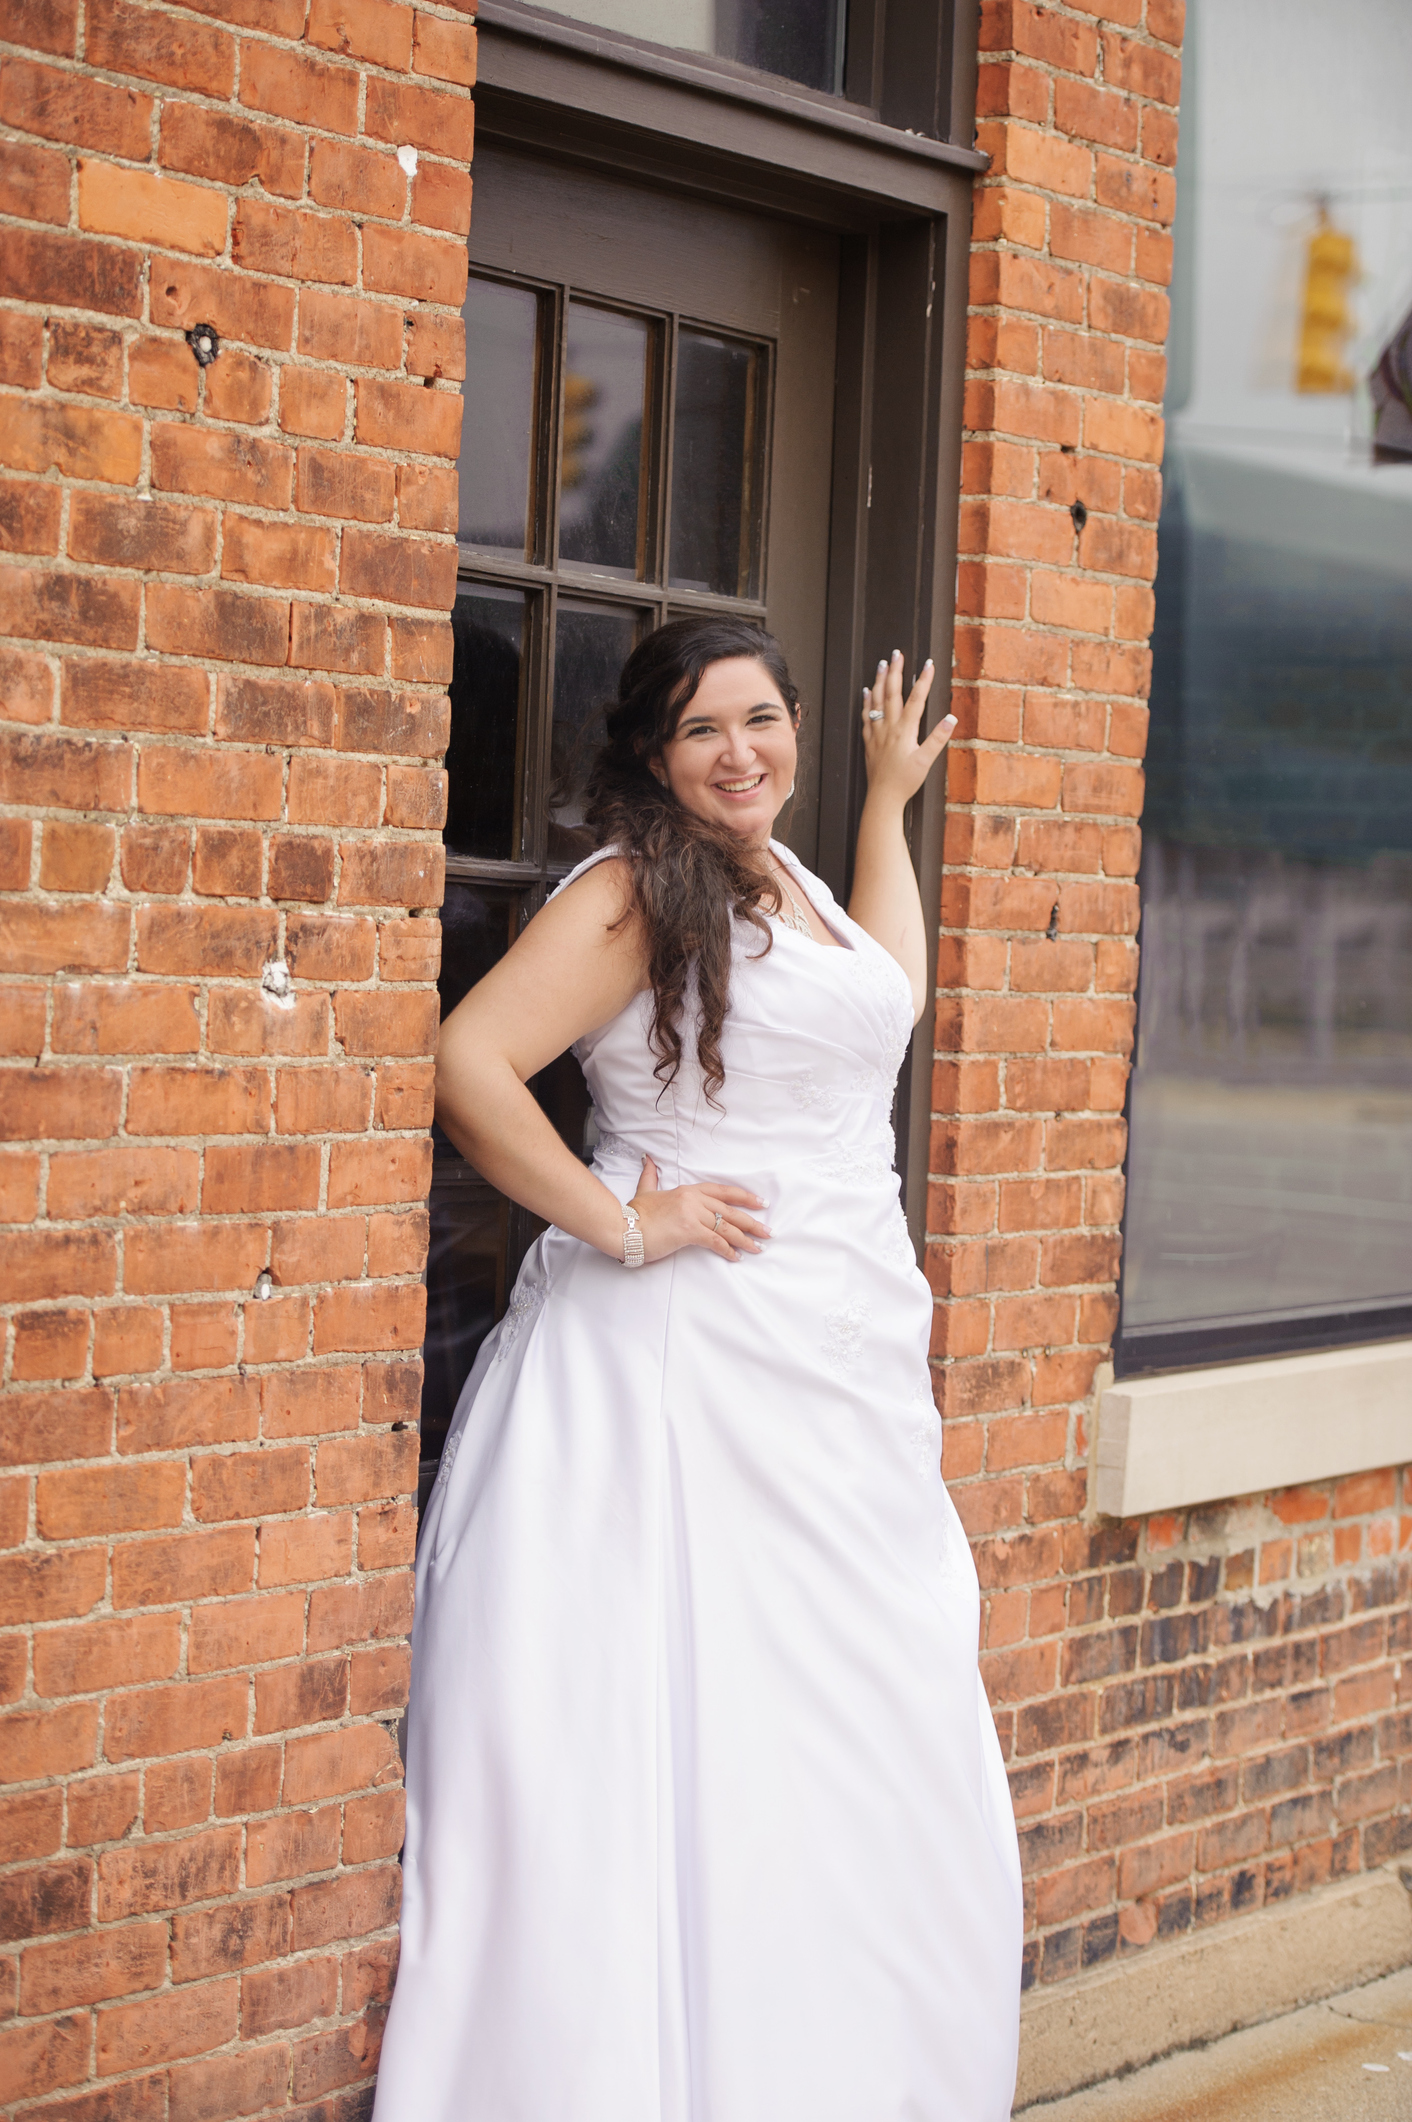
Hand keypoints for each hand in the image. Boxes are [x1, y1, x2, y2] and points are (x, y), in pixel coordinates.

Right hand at [627, 1155, 770, 1263]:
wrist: (623, 1228)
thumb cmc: (634, 1214)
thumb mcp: (645, 1191)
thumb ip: (650, 1176)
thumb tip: (648, 1160)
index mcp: (688, 1190)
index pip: (723, 1192)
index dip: (744, 1198)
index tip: (761, 1203)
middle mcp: (693, 1200)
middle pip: (730, 1211)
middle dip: (752, 1222)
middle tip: (768, 1231)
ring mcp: (692, 1215)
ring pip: (726, 1227)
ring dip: (746, 1239)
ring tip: (759, 1248)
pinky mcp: (688, 1231)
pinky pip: (715, 1242)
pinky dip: (728, 1250)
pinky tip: (737, 1257)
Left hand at [860, 650, 955, 808]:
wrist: (883, 797)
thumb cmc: (906, 781)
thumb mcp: (926, 762)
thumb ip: (938, 739)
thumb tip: (950, 718)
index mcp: (905, 731)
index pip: (916, 699)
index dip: (923, 680)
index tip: (929, 663)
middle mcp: (889, 728)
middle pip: (892, 693)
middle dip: (895, 671)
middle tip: (897, 653)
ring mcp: (877, 733)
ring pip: (876, 701)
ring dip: (879, 680)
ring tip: (882, 664)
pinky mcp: (869, 741)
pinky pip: (866, 716)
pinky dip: (867, 702)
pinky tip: (866, 692)